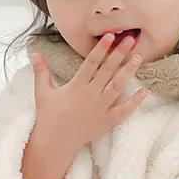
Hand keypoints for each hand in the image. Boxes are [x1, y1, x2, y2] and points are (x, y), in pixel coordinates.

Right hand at [29, 32, 147, 153]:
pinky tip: (144, 91)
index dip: (101, 48)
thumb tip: (34, 53)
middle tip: (130, 39)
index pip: (91, 62)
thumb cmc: (48, 117)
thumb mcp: (42, 92)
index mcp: (77, 86)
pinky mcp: (106, 121)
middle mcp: (91, 95)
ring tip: (138, 58)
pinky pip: (123, 111)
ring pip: (118, 87)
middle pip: (108, 70)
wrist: (55, 142)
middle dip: (119, 53)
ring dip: (128, 72)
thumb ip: (41, 71)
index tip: (109, 36)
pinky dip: (134, 102)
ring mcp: (100, 108)